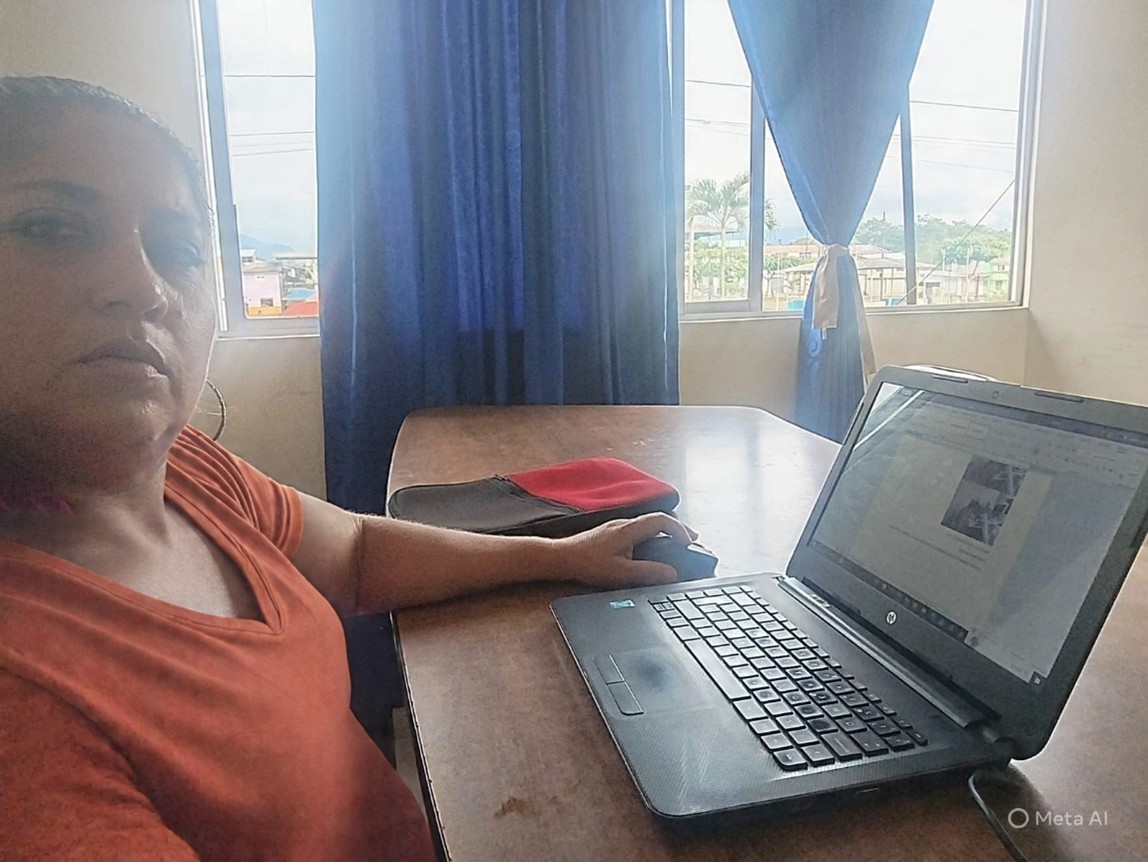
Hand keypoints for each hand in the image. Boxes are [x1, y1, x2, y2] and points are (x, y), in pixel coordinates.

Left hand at [552, 512, 697, 588]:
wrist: (561, 558)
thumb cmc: (587, 564)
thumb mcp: (621, 573)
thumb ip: (648, 572)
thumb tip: (671, 573)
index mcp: (629, 529)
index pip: (661, 521)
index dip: (679, 530)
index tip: (689, 543)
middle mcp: (624, 524)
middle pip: (657, 520)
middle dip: (677, 529)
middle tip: (691, 541)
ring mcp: (616, 527)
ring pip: (646, 524)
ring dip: (664, 532)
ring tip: (676, 544)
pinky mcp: (610, 533)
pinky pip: (637, 529)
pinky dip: (651, 535)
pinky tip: (651, 547)